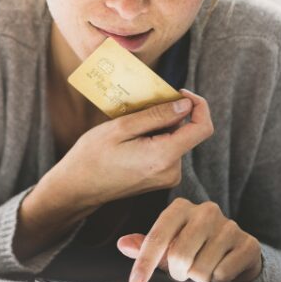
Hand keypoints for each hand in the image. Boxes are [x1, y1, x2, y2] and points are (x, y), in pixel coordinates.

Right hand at [51, 88, 212, 209]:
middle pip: (186, 132)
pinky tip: (131, 139)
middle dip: (169, 115)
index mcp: (164, 157)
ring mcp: (167, 177)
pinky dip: (155, 138)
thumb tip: (185, 105)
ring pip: (175, 140)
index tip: (180, 93)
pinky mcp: (160, 178)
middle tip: (140, 108)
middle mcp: (172, 171)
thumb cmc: (93, 157)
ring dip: (159, 127)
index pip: (203, 128)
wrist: (78, 188)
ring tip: (130, 127)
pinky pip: (167, 150)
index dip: (199, 105)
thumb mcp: (121, 127)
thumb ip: (157, 116)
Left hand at [117, 197, 262, 281]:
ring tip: (204, 267)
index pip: (157, 237)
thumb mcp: (168, 244)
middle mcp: (205, 211)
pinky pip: (222, 275)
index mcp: (181, 207)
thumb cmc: (195, 246)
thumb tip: (123, 244)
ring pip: (201, 270)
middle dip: (178, 273)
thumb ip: (145, 245)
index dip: (145, 263)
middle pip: (180, 256)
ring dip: (199, 277)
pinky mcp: (248, 243)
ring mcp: (229, 226)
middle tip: (184, 272)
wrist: (237, 250)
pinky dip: (218, 280)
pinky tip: (221, 269)